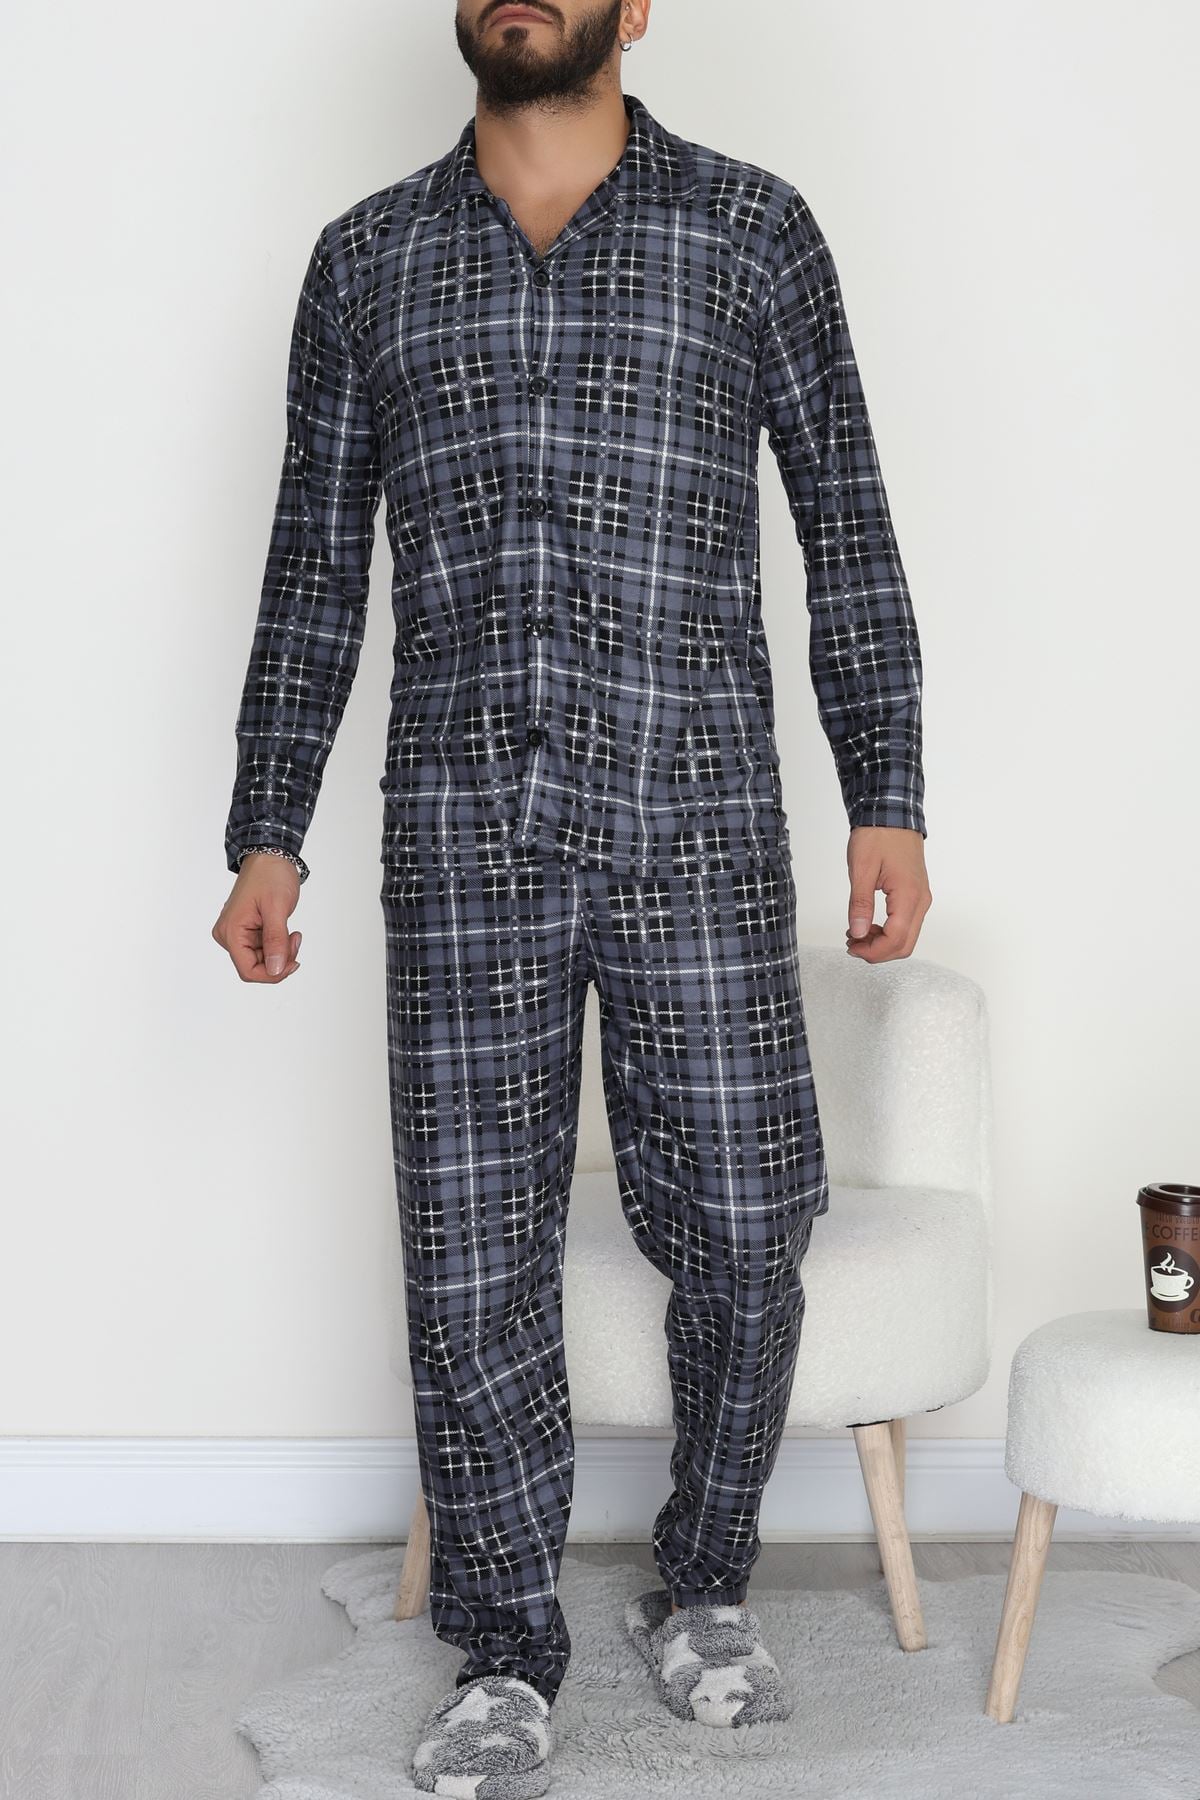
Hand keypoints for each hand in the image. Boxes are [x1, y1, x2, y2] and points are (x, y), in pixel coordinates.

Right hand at [212, 856, 302, 981]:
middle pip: (255, 967)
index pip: (248, 970)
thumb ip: (276, 941)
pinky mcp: (246, 929)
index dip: (273, 974)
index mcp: (231, 931)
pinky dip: (278, 944)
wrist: (269, 855)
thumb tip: (276, 969)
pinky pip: (262, 949)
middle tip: (295, 940)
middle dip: (279, 960)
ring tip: (292, 933)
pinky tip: (286, 931)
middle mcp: (229, 935)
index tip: (293, 962)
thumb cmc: (270, 876)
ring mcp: (236, 932)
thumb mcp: (277, 909)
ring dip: (280, 951)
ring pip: (261, 959)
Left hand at [845, 825, 931, 961]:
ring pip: (907, 937)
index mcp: (909, 896)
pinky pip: (906, 924)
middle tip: (852, 944)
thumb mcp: (861, 869)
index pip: (896, 940)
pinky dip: (888, 932)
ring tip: (857, 934)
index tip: (851, 946)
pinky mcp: (916, 895)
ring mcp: (921, 898)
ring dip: (882, 943)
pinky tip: (869, 925)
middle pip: (905, 945)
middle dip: (878, 952)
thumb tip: (858, 933)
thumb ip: (860, 904)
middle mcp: (921, 900)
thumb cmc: (878, 836)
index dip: (873, 951)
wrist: (891, 814)